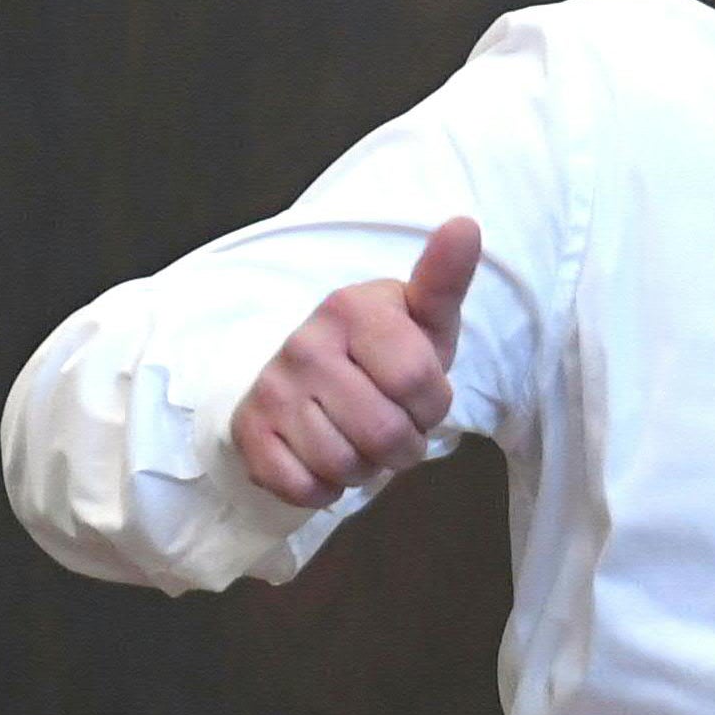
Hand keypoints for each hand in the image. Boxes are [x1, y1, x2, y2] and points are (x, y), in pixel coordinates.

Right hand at [234, 217, 480, 508]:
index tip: (421, 396)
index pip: (419, 381)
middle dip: (404, 445)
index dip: (433, 405)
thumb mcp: (423, 315)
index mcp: (352, 308)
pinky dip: (326, 489)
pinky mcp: (248, 433)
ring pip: (345, 466)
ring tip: (361, 440)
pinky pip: (302, 488)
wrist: (313, 371)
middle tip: (395, 427)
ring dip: (367, 469)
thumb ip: (445, 278)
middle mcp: (304, 344)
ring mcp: (272, 389)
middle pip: (384, 433)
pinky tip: (327, 459)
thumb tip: (465, 225)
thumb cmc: (386, 347)